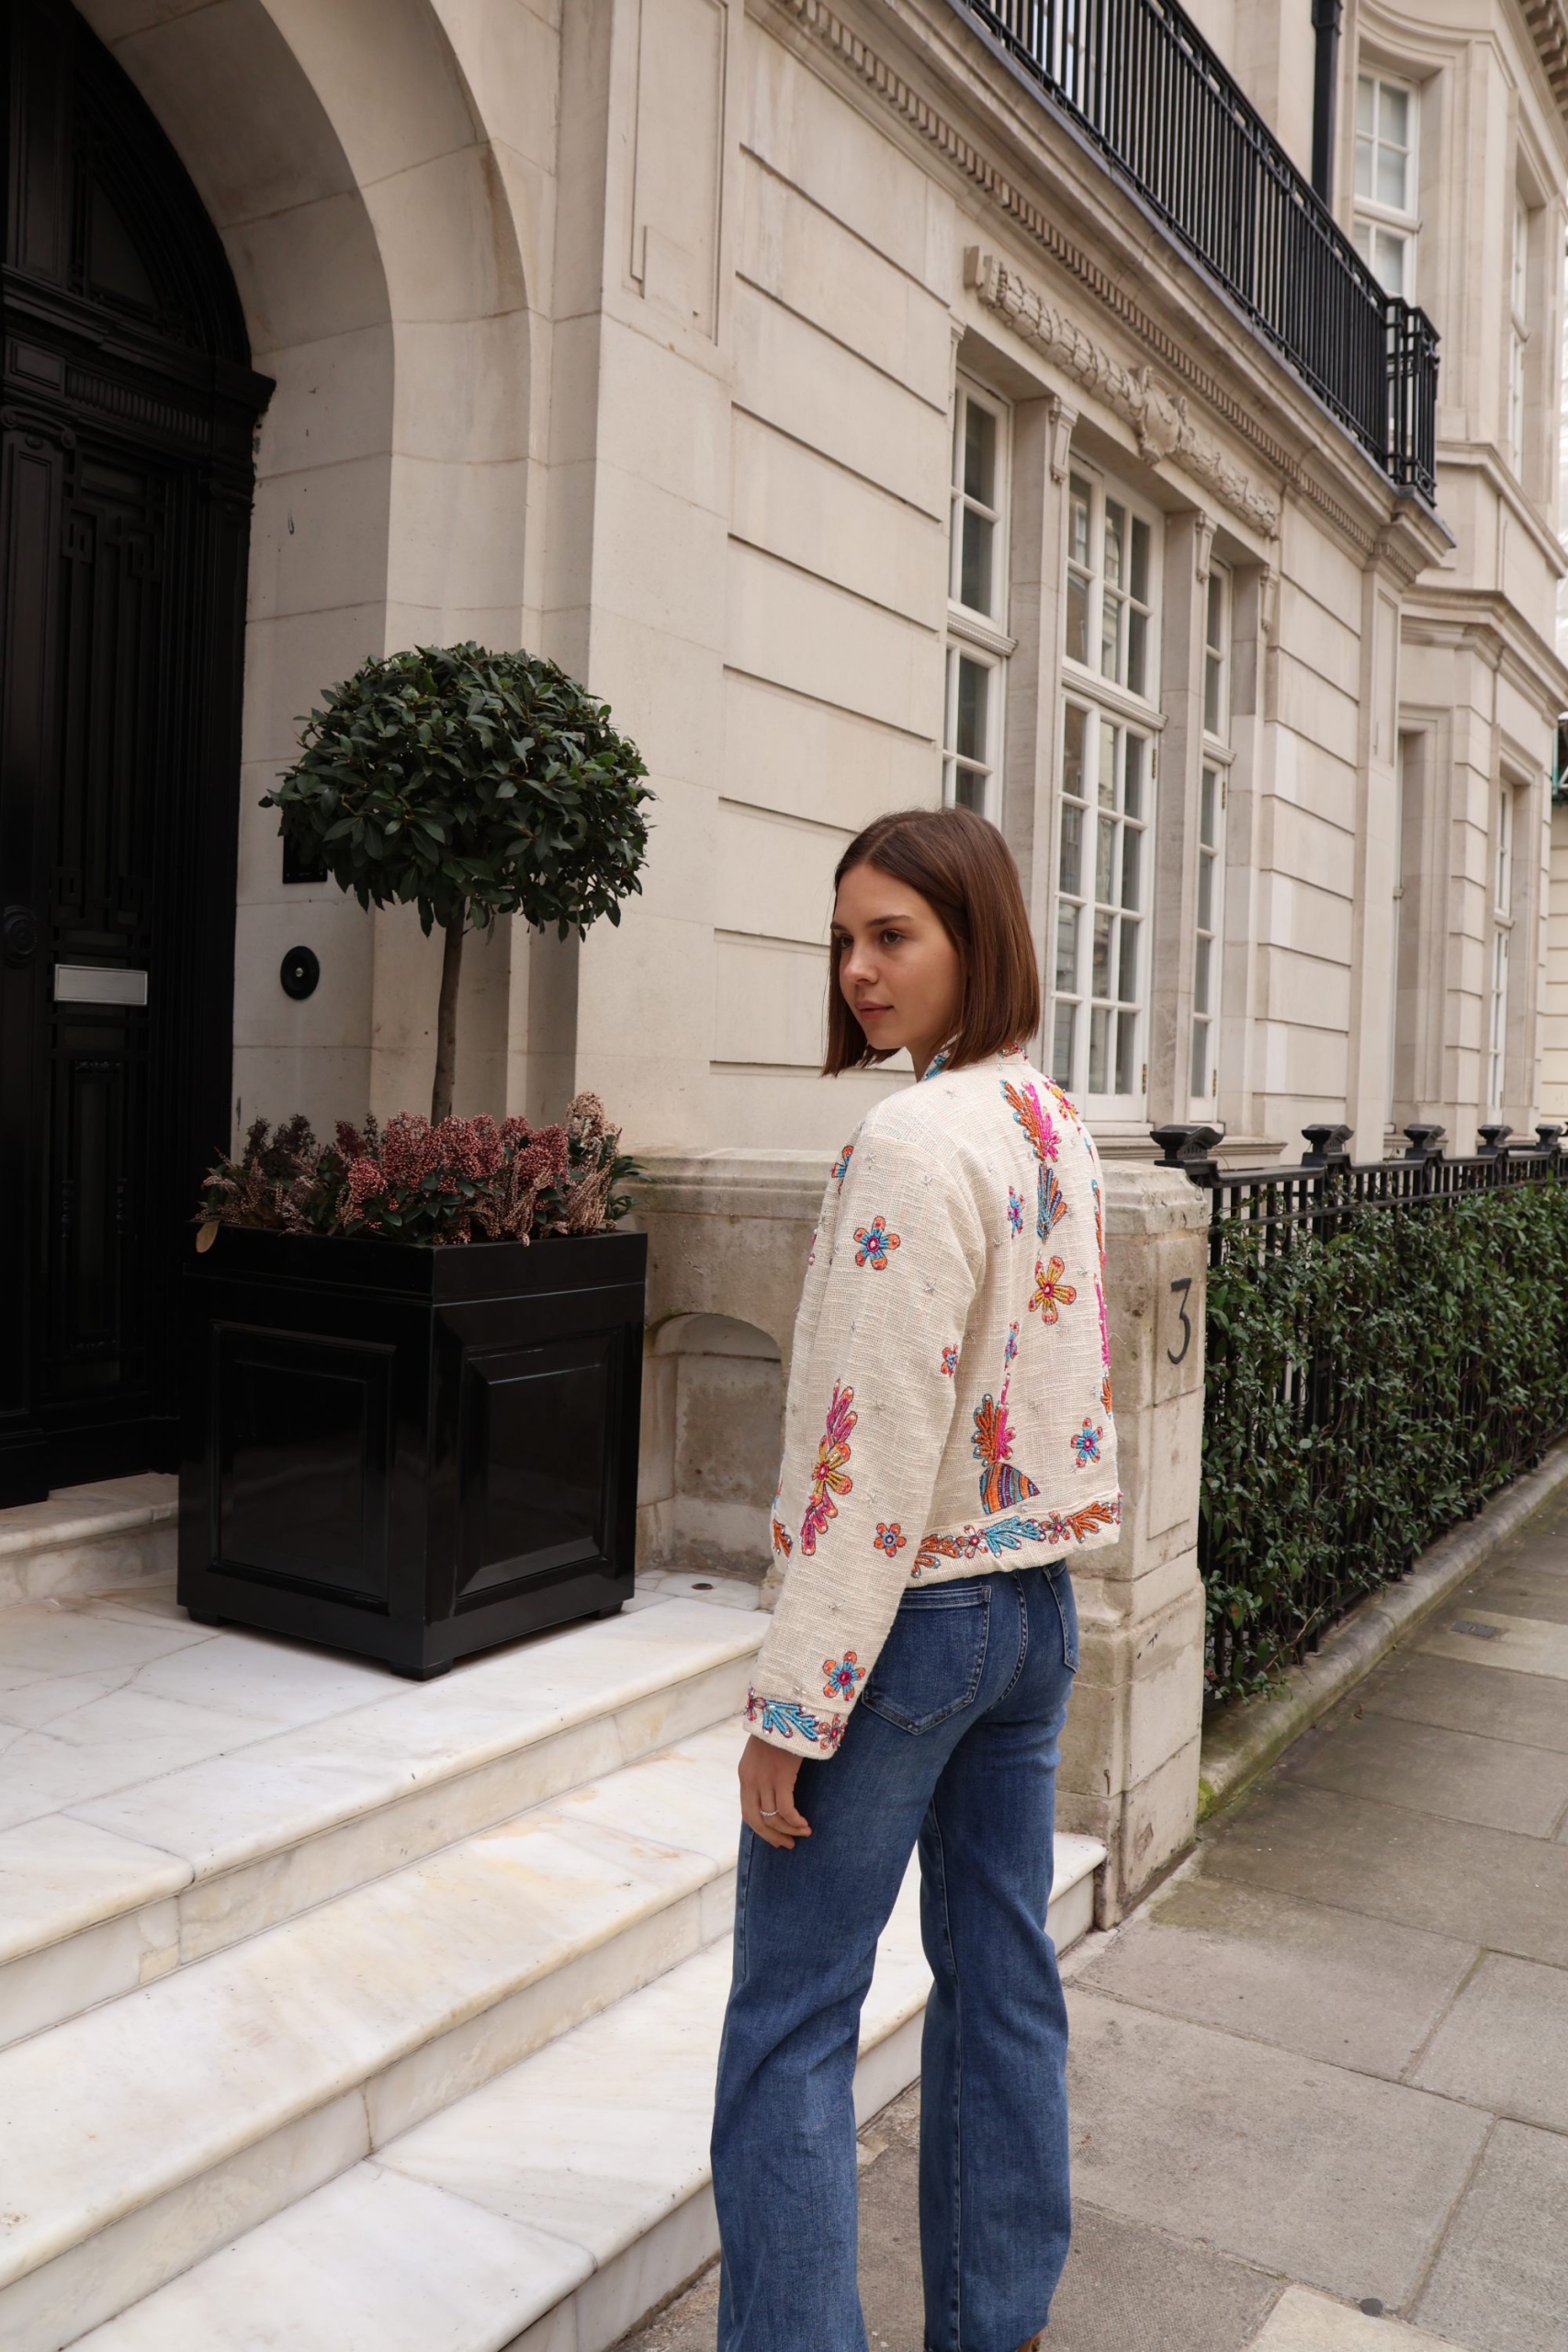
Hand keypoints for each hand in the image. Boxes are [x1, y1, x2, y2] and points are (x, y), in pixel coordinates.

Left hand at [738, 1734, 810, 1849]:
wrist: (784, 1711)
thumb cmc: (779, 1730)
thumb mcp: (762, 1753)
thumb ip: (764, 1772)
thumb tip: (775, 1791)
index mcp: (745, 1776)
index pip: (748, 1812)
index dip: (761, 1829)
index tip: (775, 1838)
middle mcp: (750, 1781)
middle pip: (756, 1820)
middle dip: (772, 1836)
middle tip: (788, 1844)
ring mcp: (764, 1779)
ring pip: (772, 1817)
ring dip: (788, 1830)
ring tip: (804, 1833)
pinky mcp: (780, 1777)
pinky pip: (785, 1809)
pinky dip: (794, 1821)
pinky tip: (805, 1824)